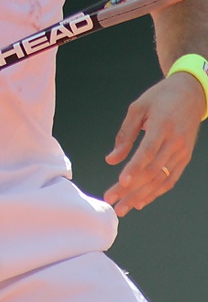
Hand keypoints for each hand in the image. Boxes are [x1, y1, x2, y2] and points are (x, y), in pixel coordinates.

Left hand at [103, 72, 204, 216]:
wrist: (191, 93)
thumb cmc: (161, 97)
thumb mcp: (138, 107)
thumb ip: (125, 134)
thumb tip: (111, 160)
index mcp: (162, 125)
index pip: (148, 152)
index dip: (134, 168)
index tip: (121, 182)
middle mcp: (174, 142)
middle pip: (152, 171)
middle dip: (131, 189)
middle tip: (112, 200)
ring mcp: (182, 152)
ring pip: (161, 180)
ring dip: (141, 196)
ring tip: (123, 208)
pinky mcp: (185, 158)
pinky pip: (170, 179)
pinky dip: (156, 192)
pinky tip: (142, 201)